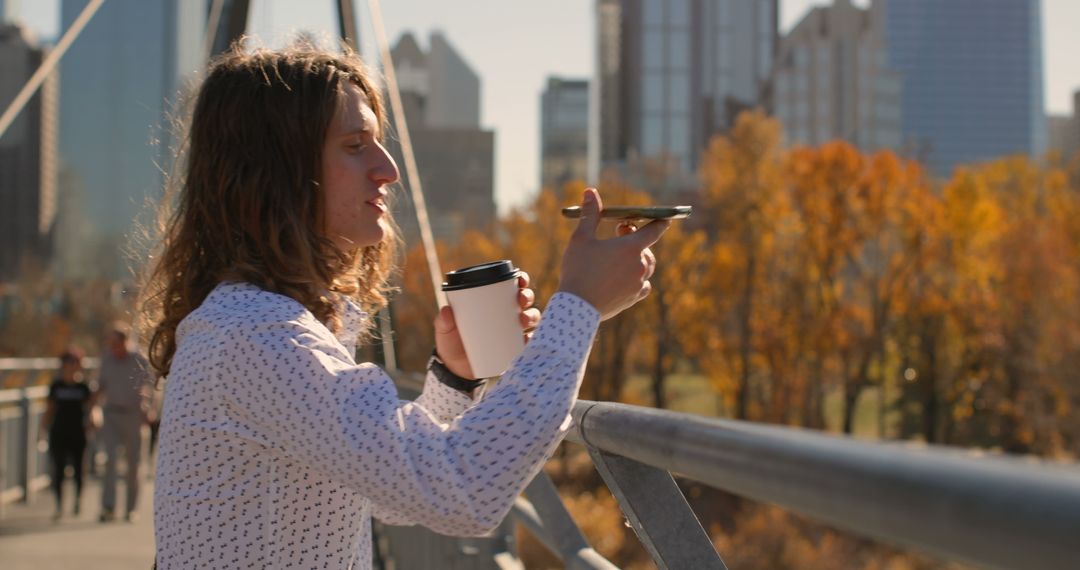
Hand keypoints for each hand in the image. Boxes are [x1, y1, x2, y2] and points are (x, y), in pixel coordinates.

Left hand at [434, 272, 540, 378]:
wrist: (455, 369)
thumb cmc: (451, 342)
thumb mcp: (444, 330)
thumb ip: (443, 321)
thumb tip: (446, 311)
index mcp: (492, 303)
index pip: (510, 287)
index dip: (520, 280)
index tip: (520, 279)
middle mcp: (505, 315)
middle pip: (524, 300)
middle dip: (527, 296)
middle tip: (521, 300)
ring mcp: (511, 332)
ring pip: (530, 319)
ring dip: (532, 316)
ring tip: (523, 320)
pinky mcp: (514, 348)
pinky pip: (528, 341)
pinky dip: (532, 339)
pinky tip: (528, 338)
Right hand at [557, 188, 669, 319]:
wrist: (577, 307)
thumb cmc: (578, 269)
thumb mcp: (581, 238)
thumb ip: (590, 214)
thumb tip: (590, 191)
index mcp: (631, 247)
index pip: (654, 230)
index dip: (660, 221)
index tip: (666, 218)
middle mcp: (640, 265)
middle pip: (647, 248)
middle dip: (637, 238)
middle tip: (620, 233)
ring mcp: (638, 283)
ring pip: (646, 267)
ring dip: (638, 258)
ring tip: (621, 256)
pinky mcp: (633, 298)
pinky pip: (643, 285)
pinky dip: (637, 279)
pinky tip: (625, 278)